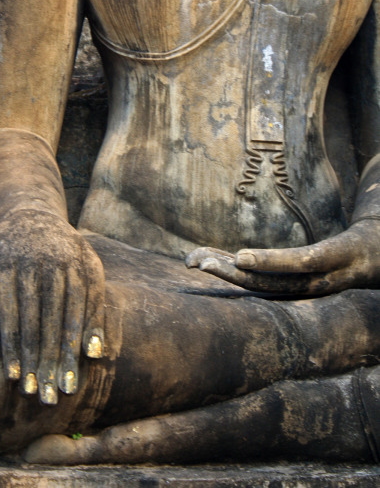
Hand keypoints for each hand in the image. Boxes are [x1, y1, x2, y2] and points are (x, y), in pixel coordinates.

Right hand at [0, 208, 104, 404]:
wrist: (26, 215)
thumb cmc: (62, 255)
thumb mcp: (85, 272)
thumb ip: (93, 309)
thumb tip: (97, 354)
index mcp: (82, 265)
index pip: (79, 314)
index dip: (75, 350)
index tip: (73, 385)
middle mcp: (56, 263)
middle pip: (55, 322)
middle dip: (53, 362)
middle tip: (52, 399)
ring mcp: (28, 264)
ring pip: (31, 320)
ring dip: (30, 358)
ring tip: (31, 390)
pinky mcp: (2, 266)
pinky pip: (6, 311)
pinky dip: (9, 342)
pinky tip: (12, 369)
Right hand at [186, 220, 379, 294]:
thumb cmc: (353, 254)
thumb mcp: (316, 259)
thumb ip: (284, 260)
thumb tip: (245, 252)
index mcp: (298, 289)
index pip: (252, 283)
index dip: (221, 272)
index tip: (191, 260)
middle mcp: (307, 291)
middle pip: (256, 287)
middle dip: (221, 275)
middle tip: (191, 264)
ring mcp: (324, 278)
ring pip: (272, 282)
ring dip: (235, 274)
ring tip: (206, 264)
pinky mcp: (338, 259)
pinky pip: (299, 264)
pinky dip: (269, 263)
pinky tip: (242, 257)